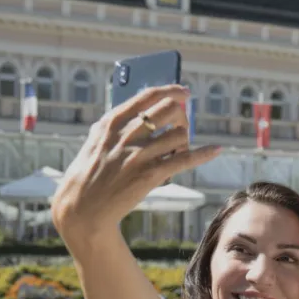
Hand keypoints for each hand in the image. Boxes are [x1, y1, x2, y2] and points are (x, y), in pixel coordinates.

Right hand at [51, 85, 219, 236]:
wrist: (82, 207)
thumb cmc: (89, 176)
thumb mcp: (95, 142)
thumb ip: (114, 126)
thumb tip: (135, 110)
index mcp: (111, 123)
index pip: (147, 97)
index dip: (170, 91)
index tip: (184, 92)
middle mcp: (126, 135)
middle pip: (168, 110)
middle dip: (181, 116)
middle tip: (182, 128)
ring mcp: (138, 155)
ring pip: (179, 134)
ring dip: (184, 142)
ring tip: (178, 153)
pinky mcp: (149, 175)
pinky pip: (184, 159)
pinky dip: (204, 154)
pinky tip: (216, 150)